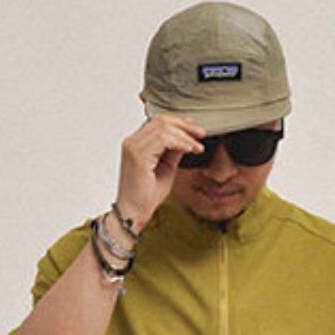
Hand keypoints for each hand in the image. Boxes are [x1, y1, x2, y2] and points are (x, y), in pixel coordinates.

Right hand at [115, 112, 206, 229]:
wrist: (134, 213)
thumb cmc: (147, 196)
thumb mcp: (166, 168)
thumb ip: (174, 152)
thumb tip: (187, 138)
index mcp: (137, 142)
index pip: (159, 122)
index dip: (180, 122)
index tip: (196, 130)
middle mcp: (132, 141)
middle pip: (161, 120)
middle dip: (185, 125)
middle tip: (201, 134)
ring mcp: (133, 147)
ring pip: (163, 128)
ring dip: (184, 135)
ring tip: (197, 146)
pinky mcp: (138, 156)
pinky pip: (162, 139)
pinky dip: (179, 142)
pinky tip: (190, 149)